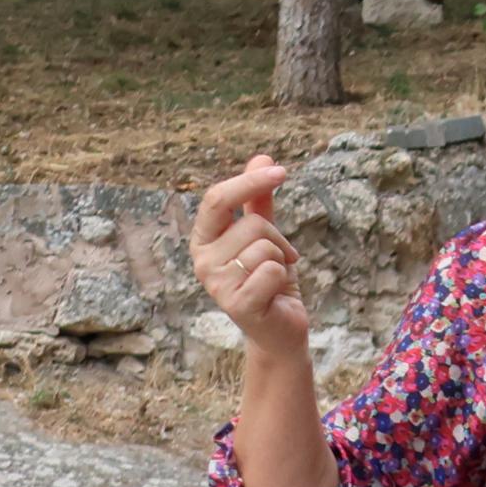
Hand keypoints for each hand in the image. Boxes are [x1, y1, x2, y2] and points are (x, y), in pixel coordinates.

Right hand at [190, 153, 307, 351]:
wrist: (280, 329)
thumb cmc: (269, 280)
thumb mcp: (265, 236)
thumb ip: (259, 200)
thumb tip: (262, 157)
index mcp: (204, 239)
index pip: (217, 199)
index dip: (249, 182)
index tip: (280, 170)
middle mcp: (202, 260)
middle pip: (252, 224)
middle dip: (278, 237)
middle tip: (281, 258)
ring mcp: (216, 284)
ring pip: (265, 247)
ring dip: (282, 260)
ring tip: (275, 278)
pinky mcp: (236, 303)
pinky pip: (272, 270)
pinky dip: (283, 278)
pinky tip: (275, 293)